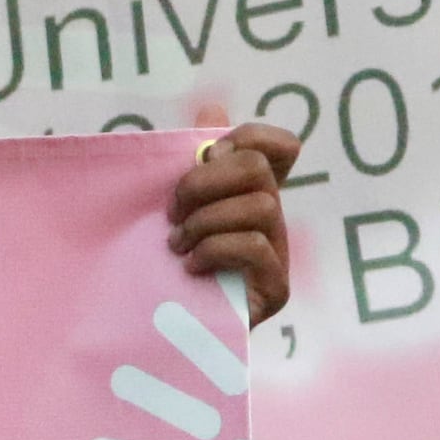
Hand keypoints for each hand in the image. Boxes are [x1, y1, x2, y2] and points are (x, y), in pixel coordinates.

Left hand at [168, 120, 299, 326]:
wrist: (160, 331)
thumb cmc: (162, 264)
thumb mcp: (172, 206)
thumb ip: (191, 161)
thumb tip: (212, 108)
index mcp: (249, 194)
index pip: (280, 147)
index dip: (250, 138)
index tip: (208, 156)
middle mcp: (271, 219)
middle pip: (259, 169)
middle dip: (204, 183)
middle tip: (173, 212)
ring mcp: (278, 254)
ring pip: (260, 206)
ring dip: (206, 221)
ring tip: (177, 245)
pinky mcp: (276, 289)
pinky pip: (255, 246)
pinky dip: (215, 249)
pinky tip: (191, 267)